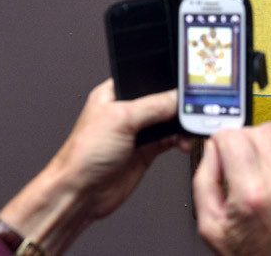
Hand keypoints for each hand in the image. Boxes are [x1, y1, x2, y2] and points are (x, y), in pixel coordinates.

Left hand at [0, 79, 189, 254]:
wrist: (81, 193)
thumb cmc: (83, 154)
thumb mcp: (120, 120)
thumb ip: (152, 106)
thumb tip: (177, 98)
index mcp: (114, 93)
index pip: (146, 78)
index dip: (164, 79)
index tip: (183, 85)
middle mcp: (126, 111)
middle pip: (161, 100)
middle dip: (177, 104)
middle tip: (190, 109)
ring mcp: (137, 131)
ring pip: (168, 120)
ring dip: (180, 123)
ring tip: (188, 127)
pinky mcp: (146, 150)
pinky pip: (170, 139)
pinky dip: (180, 140)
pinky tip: (182, 142)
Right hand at [193, 122, 270, 255]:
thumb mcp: (210, 227)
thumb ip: (204, 182)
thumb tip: (212, 150)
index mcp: (251, 198)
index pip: (233, 139)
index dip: (221, 139)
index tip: (220, 149)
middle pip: (259, 131)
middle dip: (243, 137)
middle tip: (239, 154)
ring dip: (269, 134)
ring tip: (261, 151)